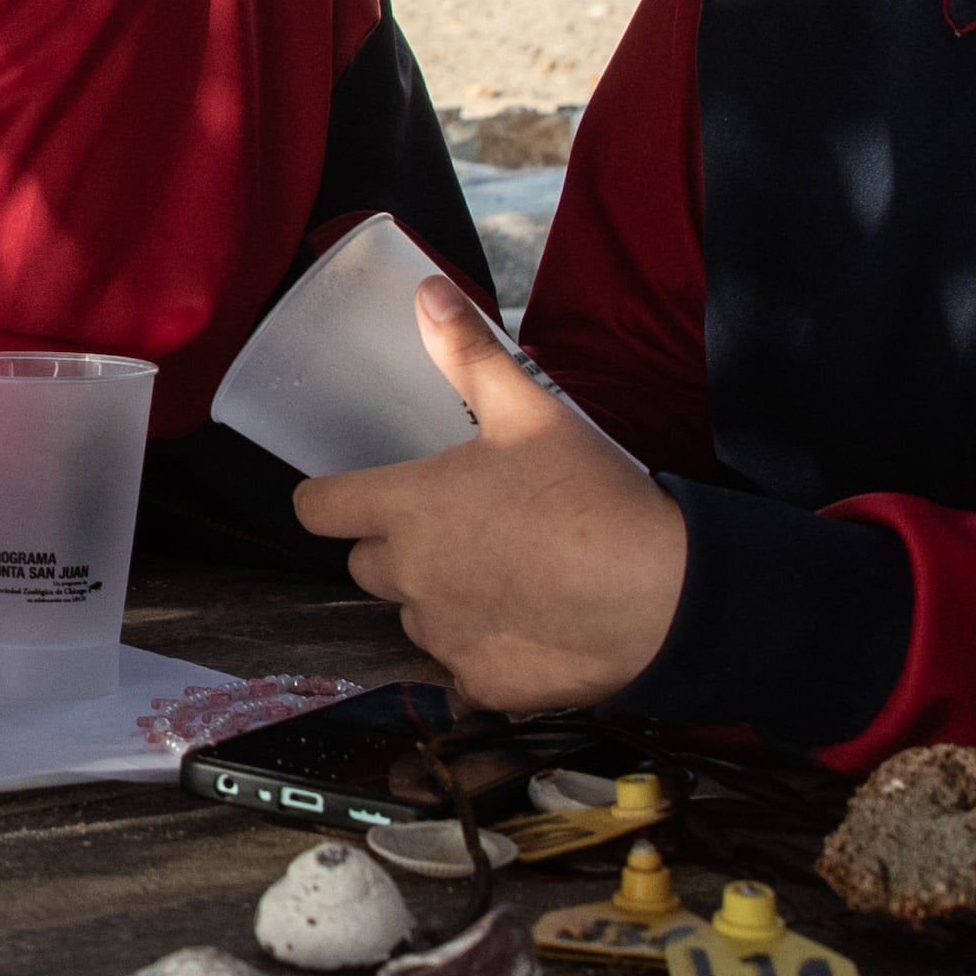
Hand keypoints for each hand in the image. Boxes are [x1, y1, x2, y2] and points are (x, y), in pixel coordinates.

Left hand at [286, 284, 687, 712]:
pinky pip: (461, 670)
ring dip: (441, 601)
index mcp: (406, 509)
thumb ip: (469, 353)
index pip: (317, 509)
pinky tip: (528, 628)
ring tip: (503, 576)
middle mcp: (409, 578)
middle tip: (458, 528)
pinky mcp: (481, 684)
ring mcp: (442, 637)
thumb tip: (427, 291)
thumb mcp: (530, 409)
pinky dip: (483, 652)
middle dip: (397, 548)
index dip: (329, 498)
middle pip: (367, 565)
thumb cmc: (587, 495)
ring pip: (416, 618)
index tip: (352, 494)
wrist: (658, 591)